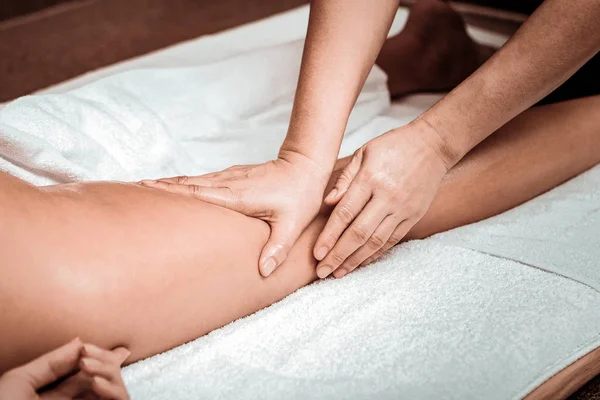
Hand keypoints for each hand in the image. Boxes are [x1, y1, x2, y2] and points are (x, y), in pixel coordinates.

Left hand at [0, 338, 129, 399]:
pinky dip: (113, 391)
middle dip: (102, 361)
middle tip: (88, 356)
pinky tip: (96, 382)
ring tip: (87, 365)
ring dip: (108, 372)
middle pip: (105, 379)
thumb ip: (50, 362)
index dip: (92, 357)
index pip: (82, 376)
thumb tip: (79, 342)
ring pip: (117, 390)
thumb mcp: (19, 383)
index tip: (87, 347)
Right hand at [140, 150, 329, 275]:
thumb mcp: (293, 224)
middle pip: (187, 184)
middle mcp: (228, 183)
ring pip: (192, 180)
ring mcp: (229, 178)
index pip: (197, 194)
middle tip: (131, 187)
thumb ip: (278, 247)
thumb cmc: (300, 195)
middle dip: (159, 186)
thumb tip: (264, 271)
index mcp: (237, 195)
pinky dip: (183, 183)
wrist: (305, 166)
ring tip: (142, 187)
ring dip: (168, 184)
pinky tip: (173, 187)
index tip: (144, 188)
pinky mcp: (232, 176)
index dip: (171, 192)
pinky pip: (201, 180)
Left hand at [313, 119, 451, 278]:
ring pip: (376, 242)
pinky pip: (392, 240)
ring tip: (338, 274)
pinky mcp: (413, 216)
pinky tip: (360, 264)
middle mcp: (387, 197)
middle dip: (338, 255)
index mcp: (371, 179)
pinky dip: (375, 254)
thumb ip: (344, 179)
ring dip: (355, 260)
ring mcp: (403, 209)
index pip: (345, 214)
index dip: (329, 236)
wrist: (433, 145)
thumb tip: (326, 204)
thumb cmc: (393, 146)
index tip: (316, 254)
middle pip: (359, 233)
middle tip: (322, 272)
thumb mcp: (364, 152)